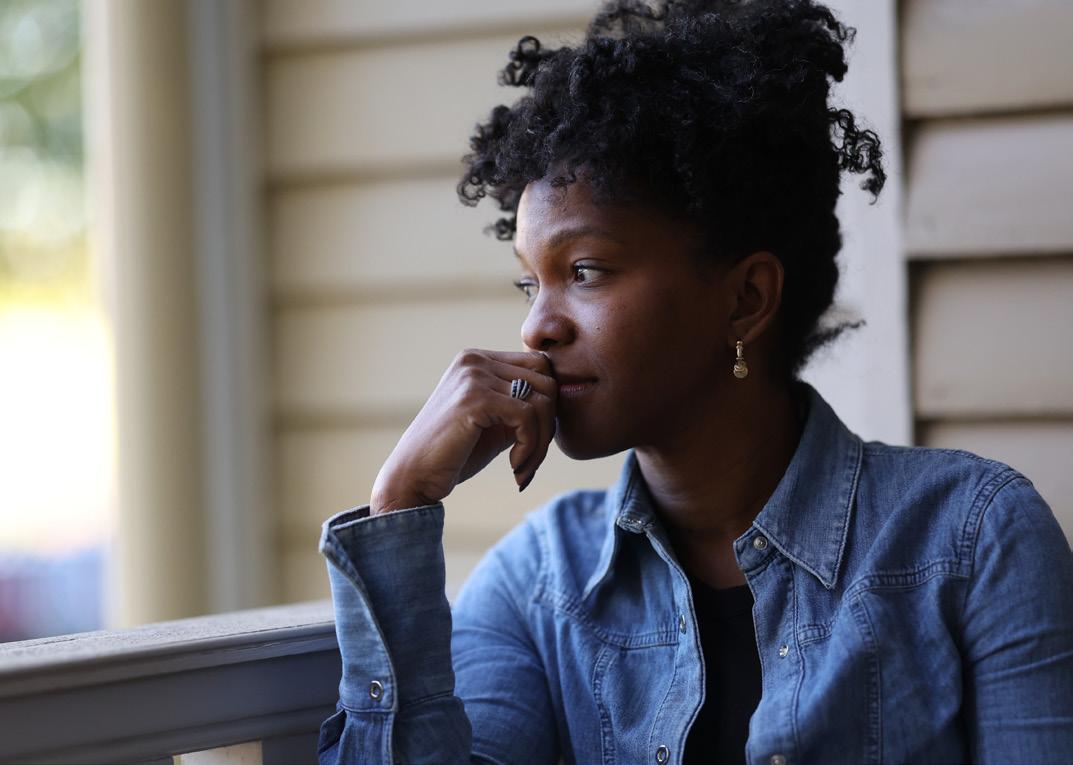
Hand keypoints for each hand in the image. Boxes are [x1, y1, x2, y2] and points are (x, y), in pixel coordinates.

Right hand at [370, 349, 556, 513]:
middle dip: (549, 424)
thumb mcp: (494, 420)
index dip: (548, 404)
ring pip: (541, 400)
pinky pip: (527, 417)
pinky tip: (514, 467)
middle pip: (546, 381)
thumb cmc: (454, 454)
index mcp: (478, 359)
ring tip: (523, 467)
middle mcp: (475, 360)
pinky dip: (530, 447)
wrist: (414, 477)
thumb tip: (560, 397)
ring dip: (541, 442)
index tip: (535, 440)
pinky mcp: (475, 398)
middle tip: (532, 458)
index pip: (540, 366)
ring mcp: (473, 376)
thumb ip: (521, 403)